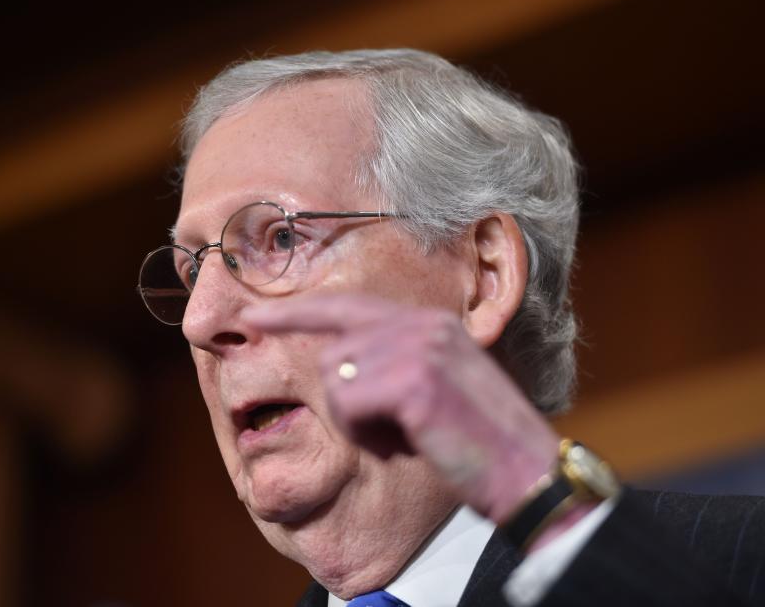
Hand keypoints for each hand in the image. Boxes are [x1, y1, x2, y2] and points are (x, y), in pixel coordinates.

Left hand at [242, 293, 561, 525]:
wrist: (528, 474)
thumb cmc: (480, 444)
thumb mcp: (438, 390)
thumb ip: (394, 365)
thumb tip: (337, 369)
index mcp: (429, 323)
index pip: (347, 308)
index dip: (297, 313)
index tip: (255, 318)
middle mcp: (422, 325)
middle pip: (333, 354)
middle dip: (345, 405)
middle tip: (389, 436)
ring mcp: (419, 348)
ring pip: (336, 381)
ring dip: (358, 425)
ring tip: (405, 440)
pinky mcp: (415, 380)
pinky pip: (350, 406)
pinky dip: (367, 437)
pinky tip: (406, 447)